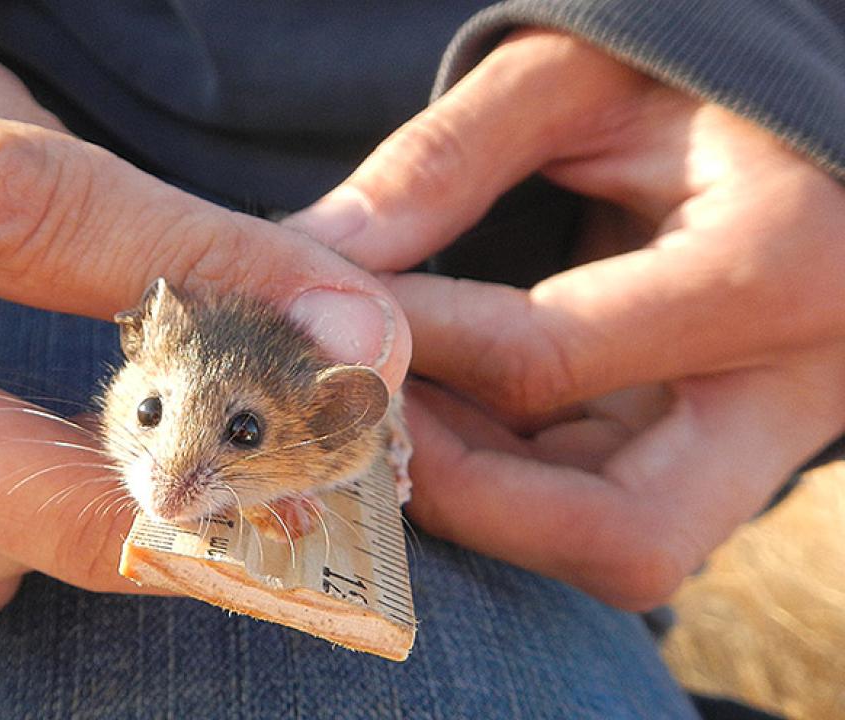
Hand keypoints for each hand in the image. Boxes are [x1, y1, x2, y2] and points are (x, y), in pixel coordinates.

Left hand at [286, 30, 844, 609]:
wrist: (784, 130)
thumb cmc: (681, 81)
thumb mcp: (569, 78)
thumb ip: (442, 163)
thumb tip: (312, 255)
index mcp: (775, 266)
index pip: (540, 362)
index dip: (402, 348)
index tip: (320, 312)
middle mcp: (796, 387)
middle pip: (619, 537)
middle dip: (462, 495)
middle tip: (364, 417)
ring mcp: (768, 440)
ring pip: (611, 547)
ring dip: (478, 496)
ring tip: (395, 400)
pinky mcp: (726, 459)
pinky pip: (605, 514)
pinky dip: (507, 480)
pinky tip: (447, 408)